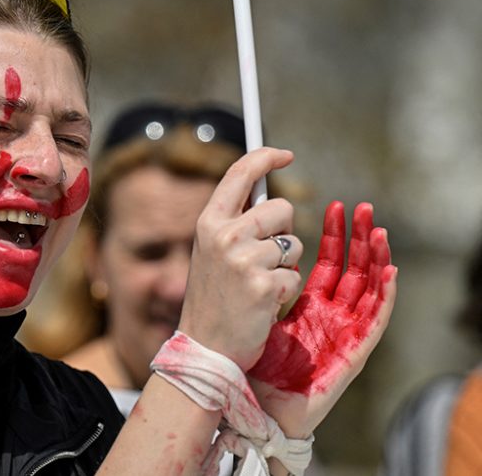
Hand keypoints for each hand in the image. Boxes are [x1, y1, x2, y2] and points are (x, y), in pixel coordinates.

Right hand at [178, 147, 304, 369]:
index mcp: (209, 222)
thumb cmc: (213, 297)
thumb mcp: (212, 252)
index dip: (265, 157)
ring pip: (294, 244)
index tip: (285, 154)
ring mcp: (244, 260)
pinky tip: (263, 303)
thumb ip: (235, 223)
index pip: (240, 173)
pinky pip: (295, 275)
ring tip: (259, 284)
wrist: (205, 347)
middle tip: (265, 257)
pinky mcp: (264, 285)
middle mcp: (224, 235)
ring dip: (286, 265)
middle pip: (282, 208)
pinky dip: (285, 291)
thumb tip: (269, 195)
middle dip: (285, 230)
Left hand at [248, 201, 397, 437]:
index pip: (327, 262)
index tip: (334, 205)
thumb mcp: (250, 306)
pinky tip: (389, 272)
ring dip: (377, 257)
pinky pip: (374, 320)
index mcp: (307, 304)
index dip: (334, 236)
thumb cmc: (248, 356)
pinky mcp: (351, 350)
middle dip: (358, 237)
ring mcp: (341, 332)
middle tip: (361, 206)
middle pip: (352, 269)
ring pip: (368, 289)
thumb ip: (254, 276)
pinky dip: (384, 295)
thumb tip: (245, 238)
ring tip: (379, 229)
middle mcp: (328, 315)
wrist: (251, 396)